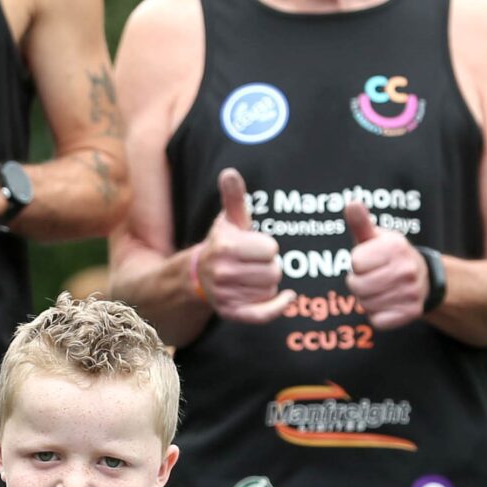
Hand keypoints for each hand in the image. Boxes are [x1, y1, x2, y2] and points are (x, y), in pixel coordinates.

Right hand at [195, 168, 294, 320]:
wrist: (197, 276)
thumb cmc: (223, 243)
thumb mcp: (229, 220)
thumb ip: (234, 197)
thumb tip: (230, 172)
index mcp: (226, 247)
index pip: (271, 250)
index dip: (267, 247)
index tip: (255, 247)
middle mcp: (224, 273)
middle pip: (274, 272)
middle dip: (270, 266)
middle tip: (255, 264)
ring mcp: (226, 295)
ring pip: (271, 290)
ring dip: (268, 284)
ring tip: (252, 277)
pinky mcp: (232, 313)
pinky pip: (263, 314)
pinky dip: (278, 307)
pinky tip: (288, 298)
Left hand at [344, 201, 428, 327]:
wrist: (424, 278)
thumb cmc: (390, 256)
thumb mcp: (377, 237)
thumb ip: (361, 223)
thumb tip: (351, 204)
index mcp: (396, 246)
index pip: (356, 262)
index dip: (358, 263)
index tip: (370, 260)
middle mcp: (407, 269)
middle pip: (357, 286)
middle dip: (358, 283)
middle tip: (371, 278)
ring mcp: (411, 292)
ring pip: (365, 305)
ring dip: (367, 300)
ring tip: (380, 289)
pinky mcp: (411, 313)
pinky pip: (377, 321)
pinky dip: (377, 315)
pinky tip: (388, 303)